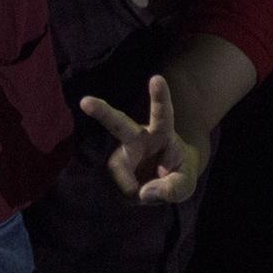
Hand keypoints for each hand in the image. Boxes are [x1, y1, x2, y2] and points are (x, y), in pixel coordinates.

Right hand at [81, 74, 200, 203]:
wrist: (163, 180)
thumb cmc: (178, 173)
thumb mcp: (187, 183)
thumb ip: (174, 188)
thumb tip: (143, 192)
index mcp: (161, 133)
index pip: (162, 114)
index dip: (160, 97)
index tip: (157, 78)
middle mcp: (137, 137)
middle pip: (118, 123)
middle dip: (102, 112)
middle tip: (85, 102)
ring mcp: (122, 151)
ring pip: (118, 168)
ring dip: (132, 187)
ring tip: (147, 193)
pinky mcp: (113, 166)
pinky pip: (119, 186)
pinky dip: (131, 195)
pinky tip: (139, 192)